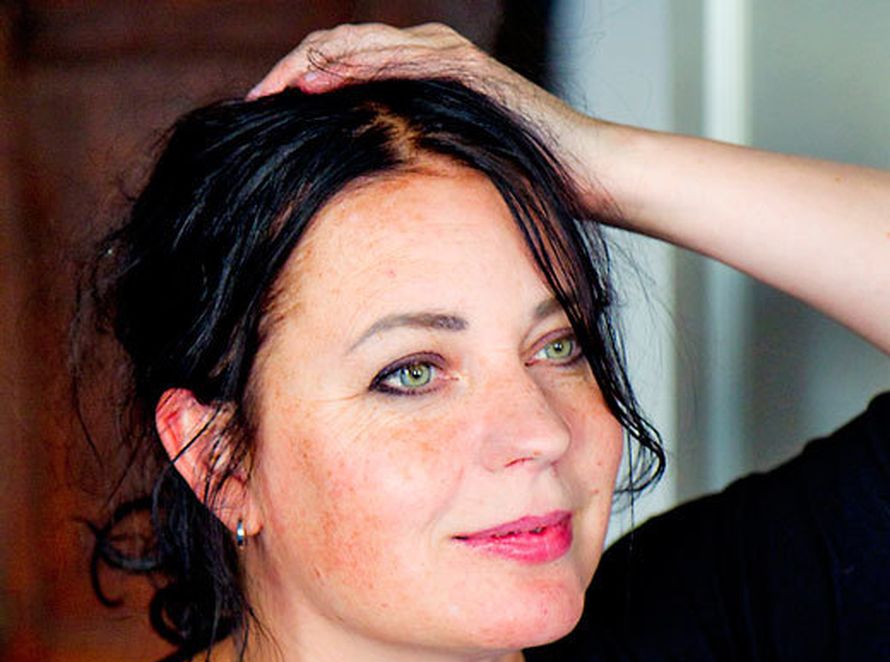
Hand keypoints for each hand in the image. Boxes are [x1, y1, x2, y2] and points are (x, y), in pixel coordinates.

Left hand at [247, 23, 598, 200]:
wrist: (585, 174)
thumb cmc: (521, 184)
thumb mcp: (446, 176)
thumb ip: (407, 170)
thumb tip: (360, 209)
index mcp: (418, 78)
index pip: (341, 69)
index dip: (296, 87)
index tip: (259, 121)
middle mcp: (428, 55)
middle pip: (339, 48)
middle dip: (289, 73)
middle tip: (251, 105)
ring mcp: (447, 56)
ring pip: (362, 44)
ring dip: (311, 63)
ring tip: (272, 91)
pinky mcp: (467, 69)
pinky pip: (402, 59)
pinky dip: (359, 64)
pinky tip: (322, 79)